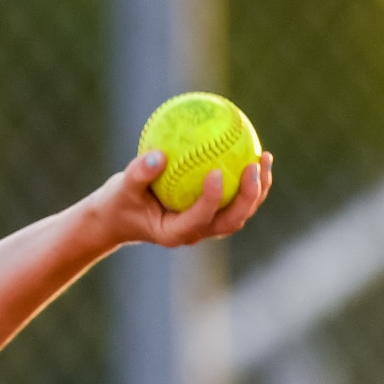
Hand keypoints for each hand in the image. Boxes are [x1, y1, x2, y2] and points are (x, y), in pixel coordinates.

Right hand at [85, 146, 273, 251]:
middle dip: (248, 196)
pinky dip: (248, 179)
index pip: (200, 218)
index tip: (216, 171)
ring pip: (240, 212)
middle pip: (231, 220)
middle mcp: (196, 233)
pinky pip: (235, 197)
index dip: (212, 199)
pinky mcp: (212, 214)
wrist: (121, 217)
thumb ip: (139, 173)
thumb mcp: (121, 188)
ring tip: (263, 157)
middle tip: (252, 165)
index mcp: (175, 233)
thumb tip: (159, 155)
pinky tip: (253, 150)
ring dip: (257, 188)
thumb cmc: (120, 202)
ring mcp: (207, 225)